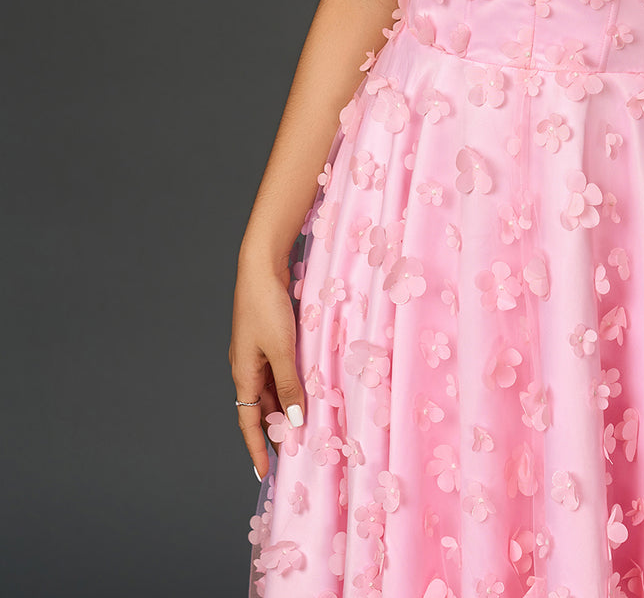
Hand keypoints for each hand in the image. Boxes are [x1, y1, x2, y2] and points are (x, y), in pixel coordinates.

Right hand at [229, 252, 305, 479]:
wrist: (259, 267)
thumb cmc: (267, 307)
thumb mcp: (281, 351)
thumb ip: (288, 386)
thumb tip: (292, 421)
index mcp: (243, 374)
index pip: (248, 422)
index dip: (257, 448)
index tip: (265, 474)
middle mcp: (245, 367)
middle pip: (258, 408)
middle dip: (273, 430)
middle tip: (294, 451)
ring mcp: (254, 352)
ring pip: (268, 389)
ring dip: (282, 407)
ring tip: (303, 424)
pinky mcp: (265, 338)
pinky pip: (275, 371)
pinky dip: (287, 384)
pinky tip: (303, 387)